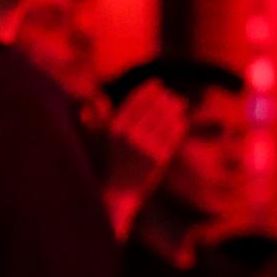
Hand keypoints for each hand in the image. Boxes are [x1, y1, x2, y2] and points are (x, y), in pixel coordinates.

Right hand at [104, 79, 188, 198]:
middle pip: (154, 107)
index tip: (157, 83)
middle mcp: (131, 136)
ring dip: (175, 109)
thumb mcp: (101, 140)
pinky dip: (178, 124)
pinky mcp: (159, 158)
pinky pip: (173, 134)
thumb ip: (100, 119)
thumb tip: (96, 100)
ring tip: (179, 103)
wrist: (116, 193)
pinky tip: (179, 120)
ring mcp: (146, 147)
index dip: (148, 89)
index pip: (136, 101)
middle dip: (165, 98)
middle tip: (171, 95)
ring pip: (166, 119)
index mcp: (115, 129)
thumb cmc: (108, 164)